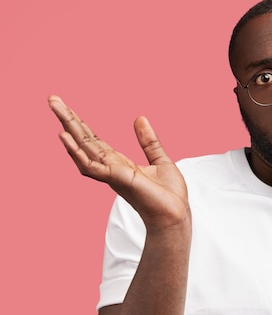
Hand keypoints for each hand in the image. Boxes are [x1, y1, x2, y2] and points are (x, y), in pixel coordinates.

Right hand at [48, 95, 189, 228]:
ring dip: (68, 129)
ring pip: (83, 149)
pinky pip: (91, 166)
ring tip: (56, 108)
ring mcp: (111, 174)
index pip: (94, 140)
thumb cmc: (168, 195)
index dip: (80, 123)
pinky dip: (77, 152)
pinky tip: (65, 137)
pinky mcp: (117, 179)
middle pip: (84, 140)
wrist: (175, 215)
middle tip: (52, 99)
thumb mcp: (161, 161)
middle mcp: (110, 168)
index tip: (66, 106)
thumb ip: (148, 142)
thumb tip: (140, 118)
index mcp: (119, 163)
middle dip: (68, 120)